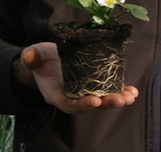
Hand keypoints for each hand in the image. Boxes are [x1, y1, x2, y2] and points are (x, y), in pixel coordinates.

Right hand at [15, 42, 138, 114]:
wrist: (46, 61)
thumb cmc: (40, 59)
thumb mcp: (34, 56)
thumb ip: (31, 56)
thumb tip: (28, 55)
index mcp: (56, 94)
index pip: (69, 104)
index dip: (81, 105)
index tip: (95, 102)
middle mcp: (72, 97)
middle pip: (89, 105)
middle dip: (106, 103)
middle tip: (121, 100)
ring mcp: (83, 92)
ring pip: (102, 100)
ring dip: (117, 99)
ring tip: (131, 97)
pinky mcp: (93, 85)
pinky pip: (108, 91)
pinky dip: (120, 91)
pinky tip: (133, 91)